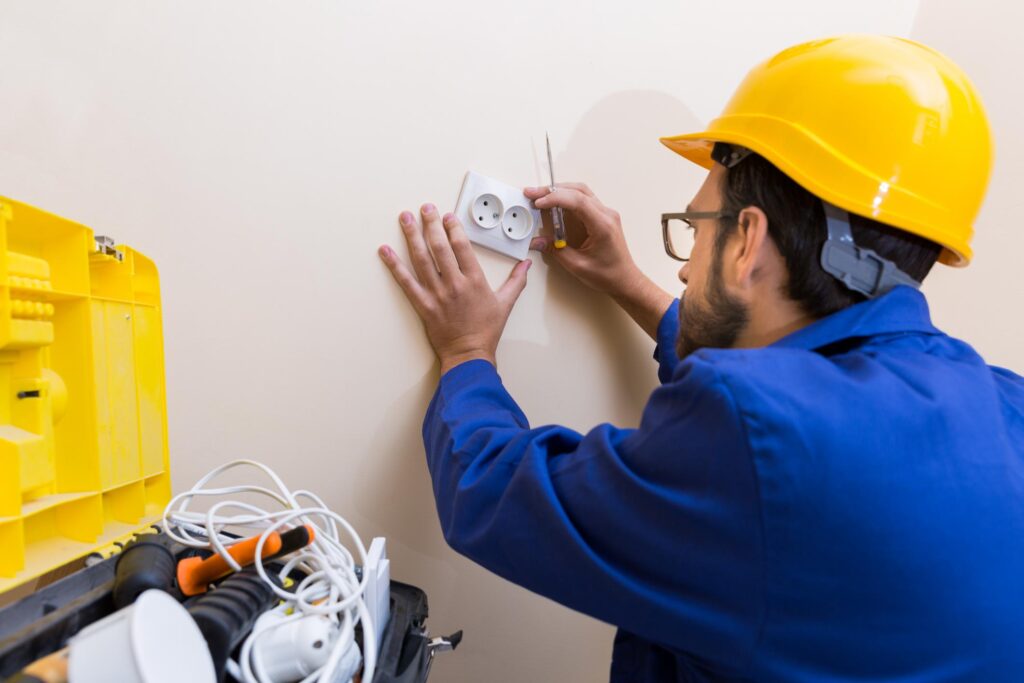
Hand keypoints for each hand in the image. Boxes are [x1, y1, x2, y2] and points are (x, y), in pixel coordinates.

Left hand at [379, 203, 531, 373]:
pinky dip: (394, 265)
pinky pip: (406, 282)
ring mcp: (437, 294)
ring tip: (404, 218)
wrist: (468, 355)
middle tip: (425, 209)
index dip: (453, 229)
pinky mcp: (423, 305)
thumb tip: (526, 264)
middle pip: (440, 247)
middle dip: (431, 224)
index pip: (462, 247)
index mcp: (474, 281)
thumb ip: (516, 281)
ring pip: (421, 259)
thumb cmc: (487, 331)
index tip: (448, 216)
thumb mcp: (505, 304)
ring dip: (411, 236)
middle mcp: (454, 284)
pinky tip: (385, 251)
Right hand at [525, 183, 672, 339]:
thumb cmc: (608, 275)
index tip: (538, 202)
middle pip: (578, 191)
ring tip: (540, 196)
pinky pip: (584, 200)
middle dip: (552, 190)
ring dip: (559, 191)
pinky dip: (567, 198)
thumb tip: (537, 241)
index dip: (555, 198)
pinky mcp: (602, 216)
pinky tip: (554, 202)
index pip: (578, 201)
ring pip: (581, 192)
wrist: (624, 279)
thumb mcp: (577, 265)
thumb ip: (555, 250)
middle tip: (532, 193)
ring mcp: (606, 213)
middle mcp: (606, 214)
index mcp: (602, 225)